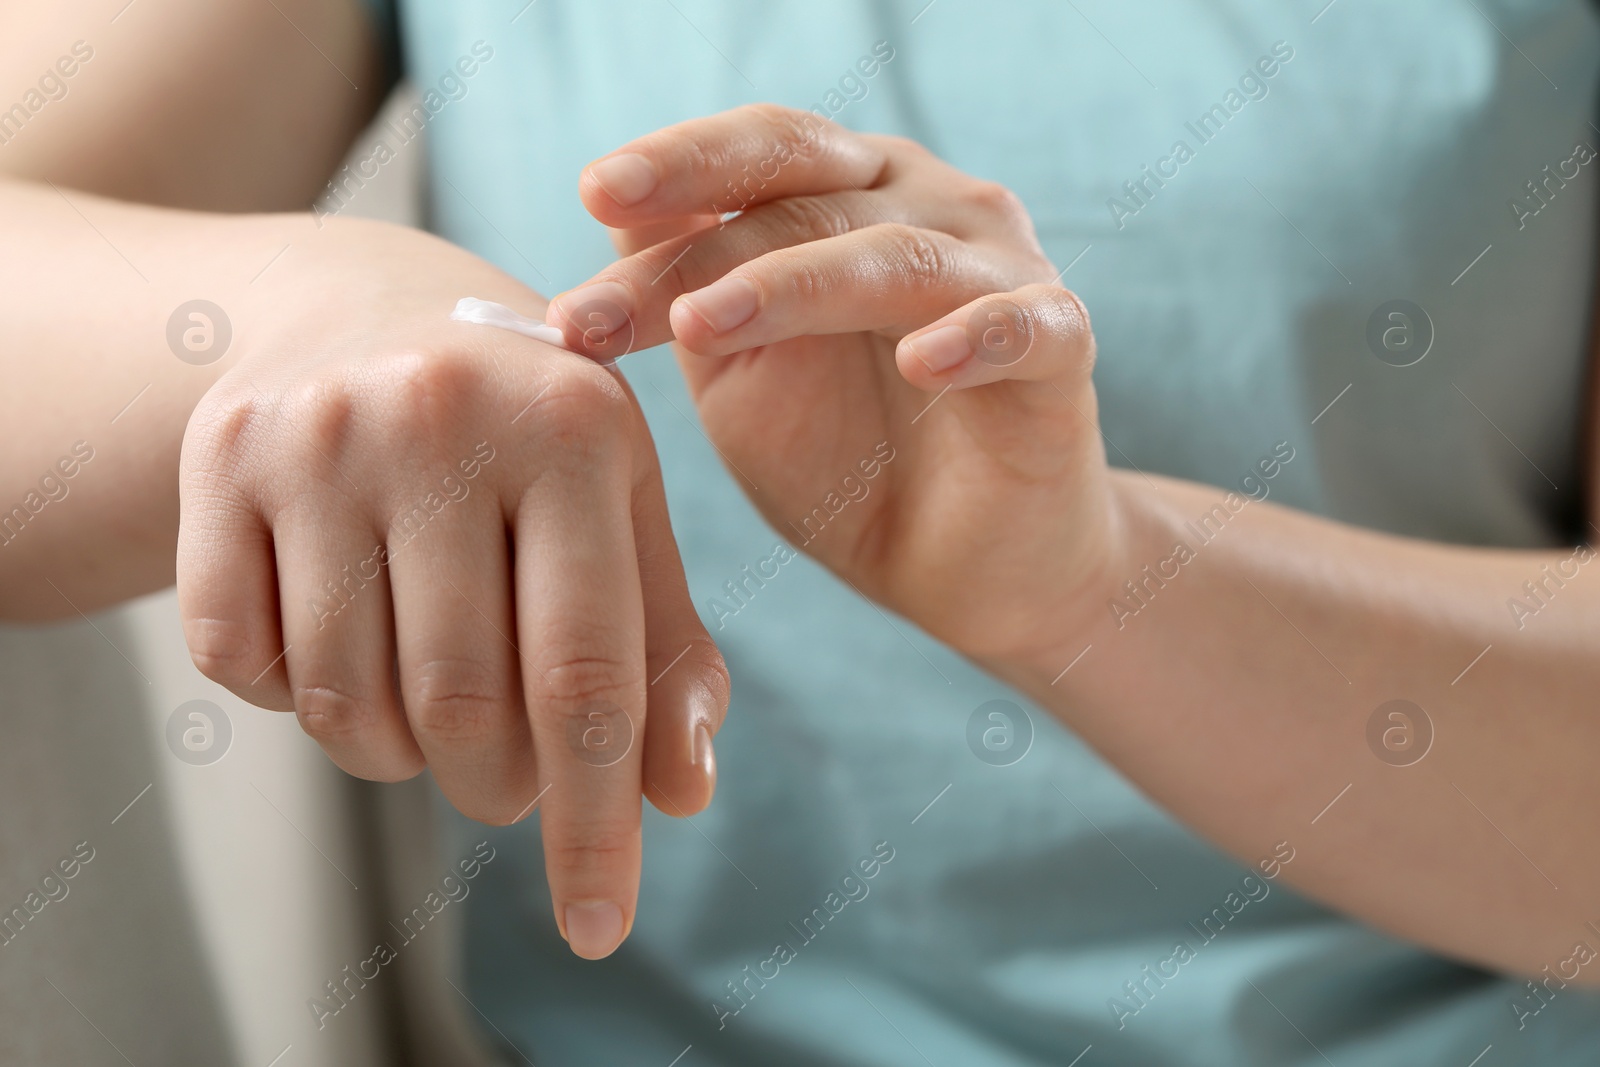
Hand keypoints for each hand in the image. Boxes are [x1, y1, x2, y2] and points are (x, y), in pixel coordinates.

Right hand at [177, 217, 727, 958]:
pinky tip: (337, 645)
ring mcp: (320, 432)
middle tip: (507, 783)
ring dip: (393, 756)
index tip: (597, 927)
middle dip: (495, 788)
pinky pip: (239, 662)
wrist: (373, 315)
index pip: (588, 675)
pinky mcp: (221, 455)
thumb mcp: (622, 515)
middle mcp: (444, 417)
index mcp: (577, 432)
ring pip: (344, 699)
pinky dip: (292, 700)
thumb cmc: (528, 444)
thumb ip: (664, 650)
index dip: (594, 822)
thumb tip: (680, 797)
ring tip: (429, 716)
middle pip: (464, 705)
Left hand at [549, 105, 1115, 670]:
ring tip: (705, 328)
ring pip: (893, 254)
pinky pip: (1025, 326)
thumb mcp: (741, 377)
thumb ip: (691, 295)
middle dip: (701, 244)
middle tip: (612, 296)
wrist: (962, 567)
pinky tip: (921, 364)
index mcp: (845, 196)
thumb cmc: (847, 460)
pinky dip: (974, 336)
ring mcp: (1000, 270)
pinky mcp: (1062, 347)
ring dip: (793, 286)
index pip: (754, 159)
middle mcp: (926, 205)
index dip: (672, 173)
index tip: (589, 197)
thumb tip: (613, 212)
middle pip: (807, 191)